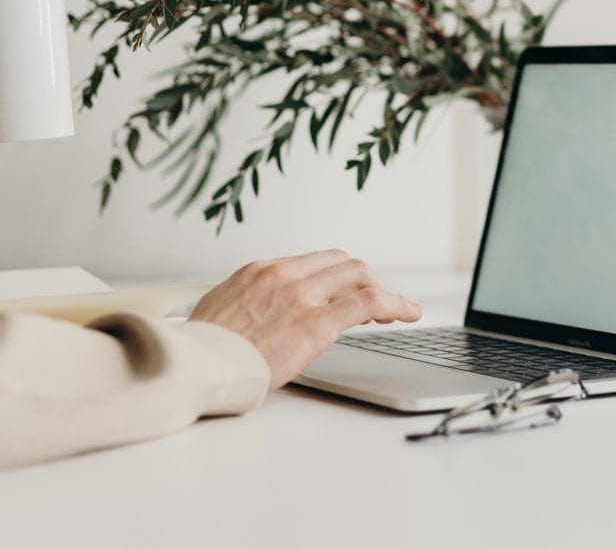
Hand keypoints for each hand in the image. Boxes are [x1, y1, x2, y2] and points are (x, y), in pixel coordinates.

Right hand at [190, 249, 421, 388]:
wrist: (192, 368)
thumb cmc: (201, 353)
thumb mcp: (221, 311)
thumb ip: (250, 304)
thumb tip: (263, 313)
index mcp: (261, 271)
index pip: (315, 260)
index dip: (341, 273)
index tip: (352, 287)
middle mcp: (284, 275)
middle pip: (343, 261)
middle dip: (366, 278)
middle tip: (378, 301)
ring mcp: (301, 295)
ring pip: (361, 274)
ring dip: (384, 290)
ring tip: (398, 309)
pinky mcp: (316, 322)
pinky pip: (369, 302)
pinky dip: (396, 303)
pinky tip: (409, 313)